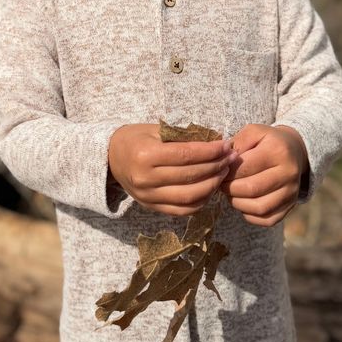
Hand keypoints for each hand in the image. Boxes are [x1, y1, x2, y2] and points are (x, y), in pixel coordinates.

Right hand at [108, 124, 237, 216]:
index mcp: (145, 155)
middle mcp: (146, 179)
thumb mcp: (155, 130)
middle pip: (190, 176)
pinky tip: (210, 188)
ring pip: (189, 196)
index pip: (186, 155)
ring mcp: (148, 197)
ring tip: (223, 172)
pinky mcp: (152, 207)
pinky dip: (201, 201)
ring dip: (212, 185)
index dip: (210, 151)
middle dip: (216, 166)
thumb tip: (215, 143)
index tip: (226, 145)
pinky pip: (183, 210)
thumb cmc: (135, 138)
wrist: (110, 158)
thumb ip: (182, 137)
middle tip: (231, 158)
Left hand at [220, 124, 307, 226]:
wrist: (295, 151)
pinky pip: (267, 220)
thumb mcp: (253, 132)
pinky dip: (250, 215)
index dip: (227, 171)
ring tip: (231, 193)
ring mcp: (291, 192)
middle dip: (229, 188)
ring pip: (259, 208)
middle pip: (251, 189)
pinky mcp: (290, 206)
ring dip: (238, 203)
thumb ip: (236, 143)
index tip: (220, 170)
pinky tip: (244, 202)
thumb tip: (224, 161)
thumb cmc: (268, 141)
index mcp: (278, 151)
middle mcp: (288, 173)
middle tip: (221, 183)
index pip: (245, 167)